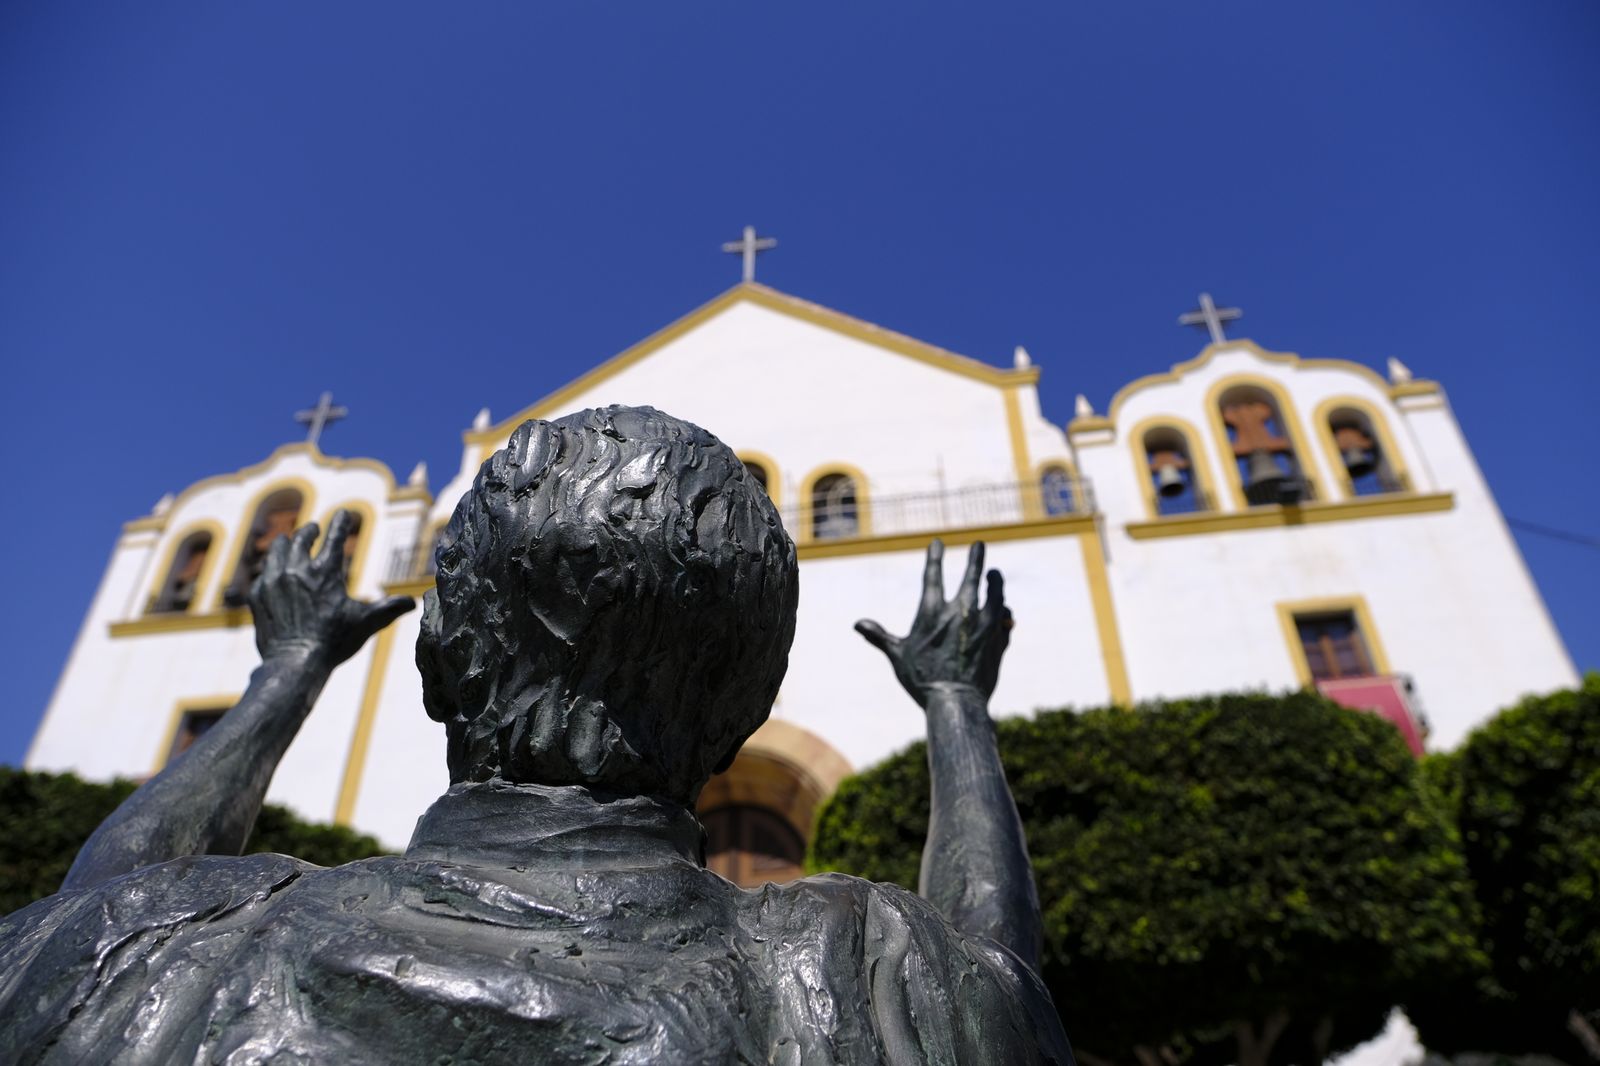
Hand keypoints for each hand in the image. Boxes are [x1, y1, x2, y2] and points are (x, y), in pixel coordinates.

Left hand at [248, 509, 414, 664]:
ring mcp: (274, 581)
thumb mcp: (365, 623)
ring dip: (286, 543)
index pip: (335, 536)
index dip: (341, 522)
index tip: (343, 513)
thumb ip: (388, 609)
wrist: (294, 663)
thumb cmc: (333, 642)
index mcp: (326, 572)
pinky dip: (271, 569)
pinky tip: (273, 572)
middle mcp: (297, 570)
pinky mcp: (258, 596)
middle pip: (302, 538)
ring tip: (288, 541)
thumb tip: (412, 603)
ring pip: (277, 550)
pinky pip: (263, 574)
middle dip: (310, 530)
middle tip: (314, 528)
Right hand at [855, 540, 1010, 708]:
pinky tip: (1003, 609)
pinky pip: (1004, 619)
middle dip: (976, 558)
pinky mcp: (999, 639)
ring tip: (995, 575)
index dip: (935, 556)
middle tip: (979, 545)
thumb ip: (880, 636)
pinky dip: (1003, 612)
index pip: (933, 575)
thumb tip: (857, 624)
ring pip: (995, 593)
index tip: (937, 543)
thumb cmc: (922, 680)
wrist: (956, 703)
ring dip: (995, 582)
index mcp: (933, 612)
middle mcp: (962, 612)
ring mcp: (984, 624)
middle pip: (972, 575)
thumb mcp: (898, 656)